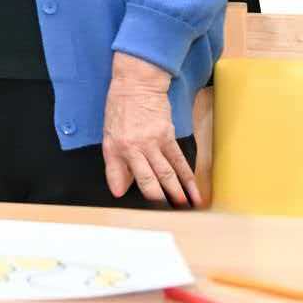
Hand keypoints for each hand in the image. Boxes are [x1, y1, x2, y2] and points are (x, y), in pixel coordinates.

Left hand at [101, 53, 199, 206]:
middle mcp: (136, 146)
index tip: (137, 211)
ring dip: (177, 193)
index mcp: (117, 147)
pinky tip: (194, 192)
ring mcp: (154, 142)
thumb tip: (118, 190)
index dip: (129, 193)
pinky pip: (179, 161)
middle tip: (166, 218)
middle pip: (149, 178)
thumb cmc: (120, 108)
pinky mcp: (168, 137)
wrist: (137, 83)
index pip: (121, 175)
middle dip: (159, 200)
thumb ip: (114, 165)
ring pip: (167, 173)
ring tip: (184, 210)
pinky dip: (187, 178)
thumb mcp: (108, 136)